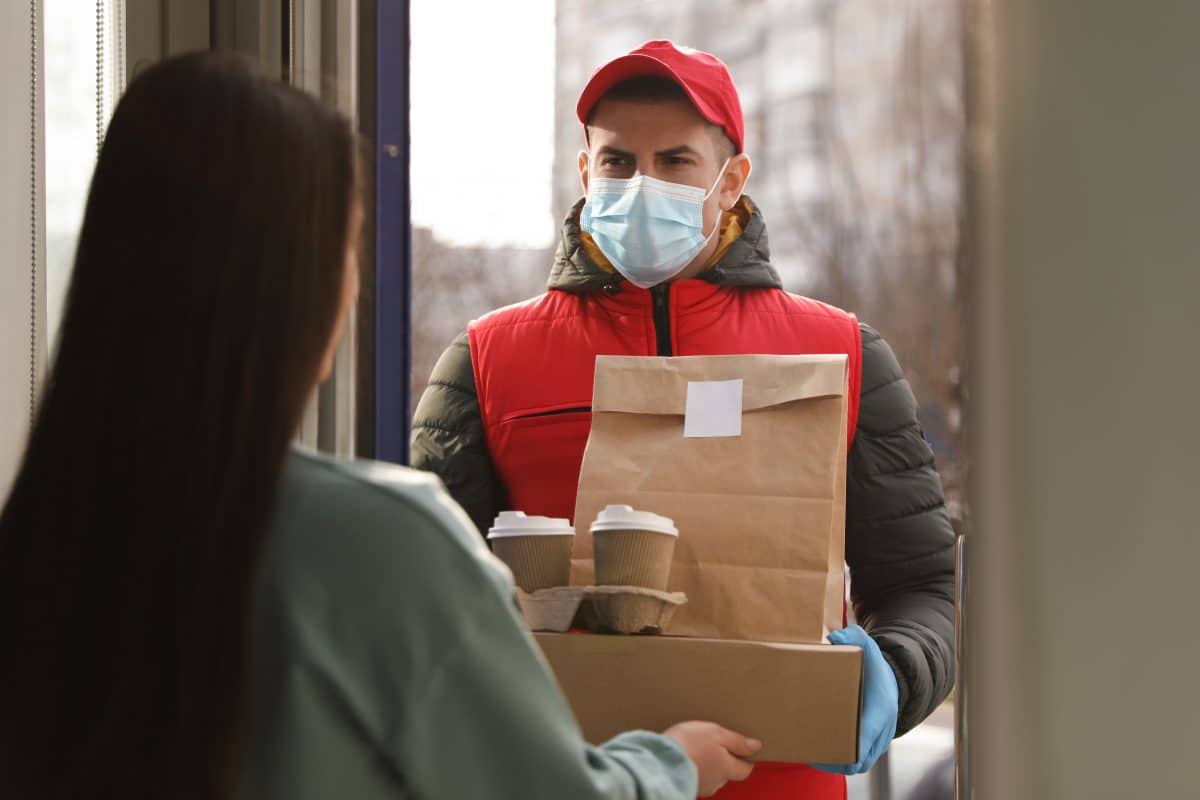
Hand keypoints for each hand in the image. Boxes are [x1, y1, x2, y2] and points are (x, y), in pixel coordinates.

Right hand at [664, 721, 760, 796]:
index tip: (744, 750)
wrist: (660, 760)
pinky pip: (695, 776)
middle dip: (724, 761)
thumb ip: (737, 741)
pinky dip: (694, 768)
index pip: (745, 770)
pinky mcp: (685, 785)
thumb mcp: (717, 734)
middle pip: (727, 773)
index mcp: (727, 768)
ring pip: (710, 776)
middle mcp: (716, 782)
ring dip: (707, 765)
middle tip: (716, 745)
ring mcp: (700, 786)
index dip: (746, 760)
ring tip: (697, 749)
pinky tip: (686, 757)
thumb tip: (756, 746)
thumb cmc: (690, 743)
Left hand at [813, 625, 898, 774]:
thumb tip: (834, 637)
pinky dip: (842, 762)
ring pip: (860, 764)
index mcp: (882, 708)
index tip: (832, 749)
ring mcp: (880, 740)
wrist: (893, 680)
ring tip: (812, 757)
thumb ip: (852, 637)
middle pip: (863, 758)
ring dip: (838, 764)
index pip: (868, 735)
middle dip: (838, 761)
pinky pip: (860, 761)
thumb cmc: (875, 666)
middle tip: (812, 755)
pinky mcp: (873, 745)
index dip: (852, 747)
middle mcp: (883, 729)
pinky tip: (820, 756)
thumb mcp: (867, 646)